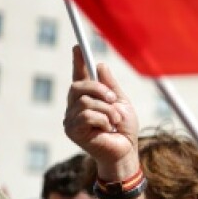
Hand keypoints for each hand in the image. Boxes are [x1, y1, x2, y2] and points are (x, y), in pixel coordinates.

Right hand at [63, 46, 139, 178]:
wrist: (126, 151)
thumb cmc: (124, 130)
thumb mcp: (121, 104)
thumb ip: (111, 87)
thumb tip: (100, 65)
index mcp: (87, 99)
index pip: (79, 77)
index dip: (78, 62)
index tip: (78, 47)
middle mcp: (75, 107)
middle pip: (78, 86)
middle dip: (99, 90)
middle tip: (114, 99)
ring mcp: (71, 119)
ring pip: (86, 102)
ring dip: (107, 110)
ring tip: (115, 122)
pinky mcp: (72, 131)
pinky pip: (87, 115)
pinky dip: (103, 121)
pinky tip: (107, 130)